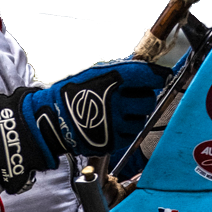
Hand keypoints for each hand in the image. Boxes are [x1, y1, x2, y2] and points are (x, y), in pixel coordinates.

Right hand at [0, 59, 169, 191]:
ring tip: (122, 112)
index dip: (158, 76)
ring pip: (142, 120)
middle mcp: (116, 101)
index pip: (149, 76)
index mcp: (113, 79)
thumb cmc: (71, 93)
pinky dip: (126, 130)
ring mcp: (114, 123)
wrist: (51, 120)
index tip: (160, 77)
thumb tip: (146, 70)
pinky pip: (130, 135)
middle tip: (135, 97)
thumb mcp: (93, 73)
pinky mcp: (111, 141)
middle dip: (145, 98)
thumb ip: (120, 71)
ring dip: (137, 116)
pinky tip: (114, 124)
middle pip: (148, 100)